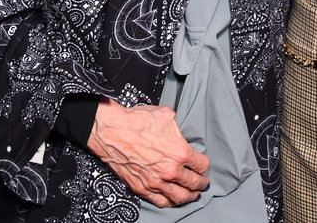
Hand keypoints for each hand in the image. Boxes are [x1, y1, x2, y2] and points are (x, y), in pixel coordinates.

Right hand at [87, 97, 209, 206]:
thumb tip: (179, 126)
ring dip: (189, 196)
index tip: (203, 165)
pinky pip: (161, 201)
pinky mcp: (142, 188)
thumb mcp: (165, 114)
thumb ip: (177, 124)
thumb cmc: (137, 121)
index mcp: (179, 151)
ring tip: (193, 194)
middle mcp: (170, 170)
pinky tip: (173, 199)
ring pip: (179, 197)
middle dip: (201, 183)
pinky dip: (170, 202)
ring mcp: (156, 182)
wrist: (112, 132)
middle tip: (204, 183)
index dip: (204, 164)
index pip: (201, 164)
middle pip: (193, 183)